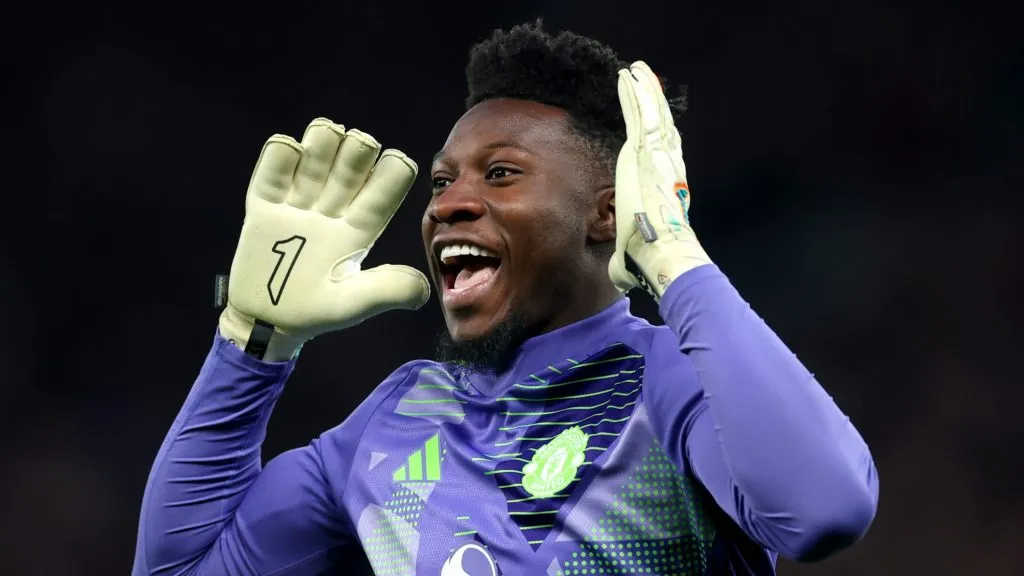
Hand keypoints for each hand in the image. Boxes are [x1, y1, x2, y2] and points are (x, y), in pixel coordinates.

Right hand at [219, 118, 429, 360]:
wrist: (264, 321)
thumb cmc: (315, 313)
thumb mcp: (352, 305)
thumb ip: (386, 291)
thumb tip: (424, 289)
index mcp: (361, 229)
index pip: (385, 189)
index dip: (394, 171)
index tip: (393, 163)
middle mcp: (334, 209)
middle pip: (353, 163)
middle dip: (358, 149)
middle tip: (356, 146)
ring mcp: (300, 204)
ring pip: (317, 155)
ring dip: (323, 139)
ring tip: (323, 138)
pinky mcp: (265, 205)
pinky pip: (274, 168)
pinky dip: (281, 151)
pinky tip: (288, 149)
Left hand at [608, 61, 711, 300]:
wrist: (663, 253)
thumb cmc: (650, 260)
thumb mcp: (633, 255)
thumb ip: (626, 260)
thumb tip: (622, 277)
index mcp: (661, 187)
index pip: (660, 156)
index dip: (658, 136)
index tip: (652, 124)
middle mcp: (664, 168)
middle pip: (660, 128)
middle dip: (653, 104)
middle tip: (646, 83)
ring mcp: (657, 157)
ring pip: (652, 115)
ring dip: (645, 91)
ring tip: (637, 70)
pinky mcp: (645, 152)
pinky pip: (641, 114)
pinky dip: (638, 93)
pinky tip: (632, 74)